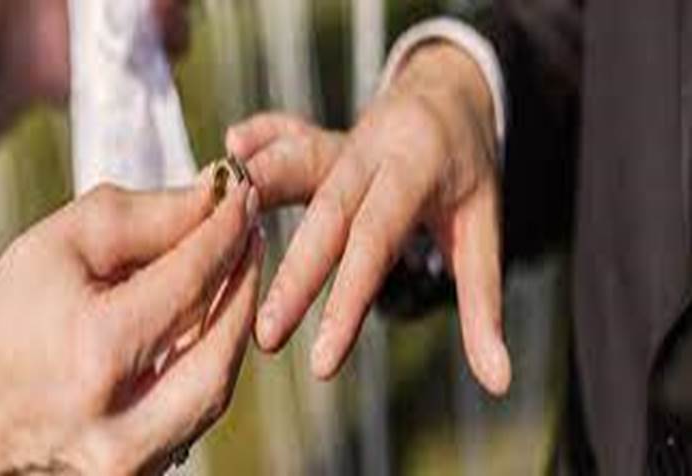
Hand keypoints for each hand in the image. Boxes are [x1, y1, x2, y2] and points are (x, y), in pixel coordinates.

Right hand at [0, 180, 262, 473]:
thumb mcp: (51, 250)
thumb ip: (140, 217)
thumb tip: (212, 196)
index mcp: (97, 351)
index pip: (193, 277)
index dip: (227, 229)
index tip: (243, 194)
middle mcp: (122, 417)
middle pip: (223, 341)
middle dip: (245, 278)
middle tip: (249, 232)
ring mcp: (131, 459)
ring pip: (218, 386)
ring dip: (233, 323)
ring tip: (231, 272)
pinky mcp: (134, 474)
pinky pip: (193, 414)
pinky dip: (206, 363)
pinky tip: (203, 323)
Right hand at [226, 43, 509, 395]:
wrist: (450, 91)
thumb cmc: (466, 169)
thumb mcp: (482, 229)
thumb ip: (483, 306)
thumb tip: (499, 383)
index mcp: (415, 173)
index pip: (375, 242)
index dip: (346, 301)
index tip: (321, 362)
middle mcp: (372, 153)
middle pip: (327, 215)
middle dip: (293, 278)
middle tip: (265, 337)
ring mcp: (340, 141)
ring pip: (296, 165)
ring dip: (257, 196)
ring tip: (215, 231)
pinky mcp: (318, 139)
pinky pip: (284, 134)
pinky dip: (259, 139)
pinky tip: (233, 144)